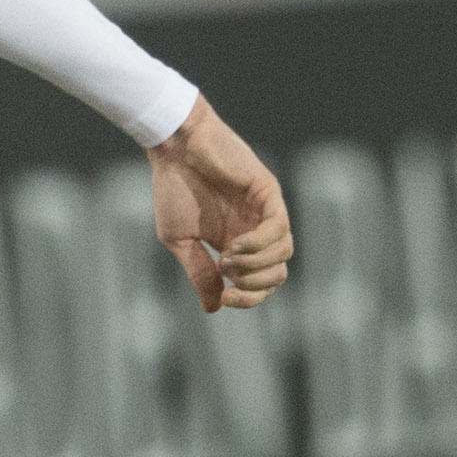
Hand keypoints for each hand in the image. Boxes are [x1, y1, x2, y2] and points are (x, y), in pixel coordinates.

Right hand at [149, 97, 290, 313]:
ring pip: (284, 253)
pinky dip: (260, 244)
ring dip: (256, 265)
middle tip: (227, 275)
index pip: (259, 282)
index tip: (224, 297)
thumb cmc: (172, 188)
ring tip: (228, 257)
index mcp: (235, 244)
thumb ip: (199, 272)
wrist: (175, 148)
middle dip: (255, 285)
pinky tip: (235, 245)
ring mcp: (264, 211)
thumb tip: (214, 308)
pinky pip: (279, 228)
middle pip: (278, 273)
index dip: (248, 298)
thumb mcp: (180, 240)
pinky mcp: (268, 192)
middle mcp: (254, 230)